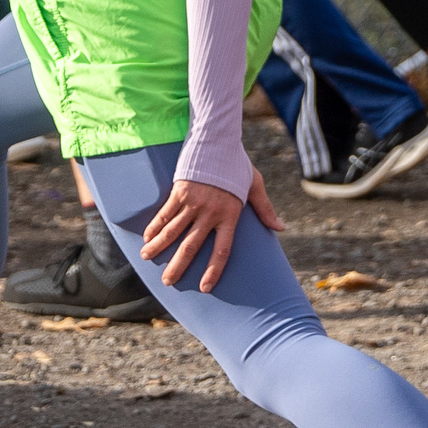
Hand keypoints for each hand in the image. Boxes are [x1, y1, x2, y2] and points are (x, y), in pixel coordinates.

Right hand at [136, 168, 279, 294]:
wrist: (218, 140)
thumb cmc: (237, 163)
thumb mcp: (254, 185)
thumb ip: (265, 209)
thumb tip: (281, 228)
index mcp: (230, 215)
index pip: (222, 249)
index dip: (213, 270)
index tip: (205, 287)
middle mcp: (210, 212)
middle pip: (191, 246)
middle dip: (178, 266)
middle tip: (168, 282)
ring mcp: (193, 202)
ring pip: (173, 231)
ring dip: (159, 247)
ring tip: (147, 259)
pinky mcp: (179, 191)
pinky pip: (165, 213)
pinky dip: (154, 227)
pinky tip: (146, 238)